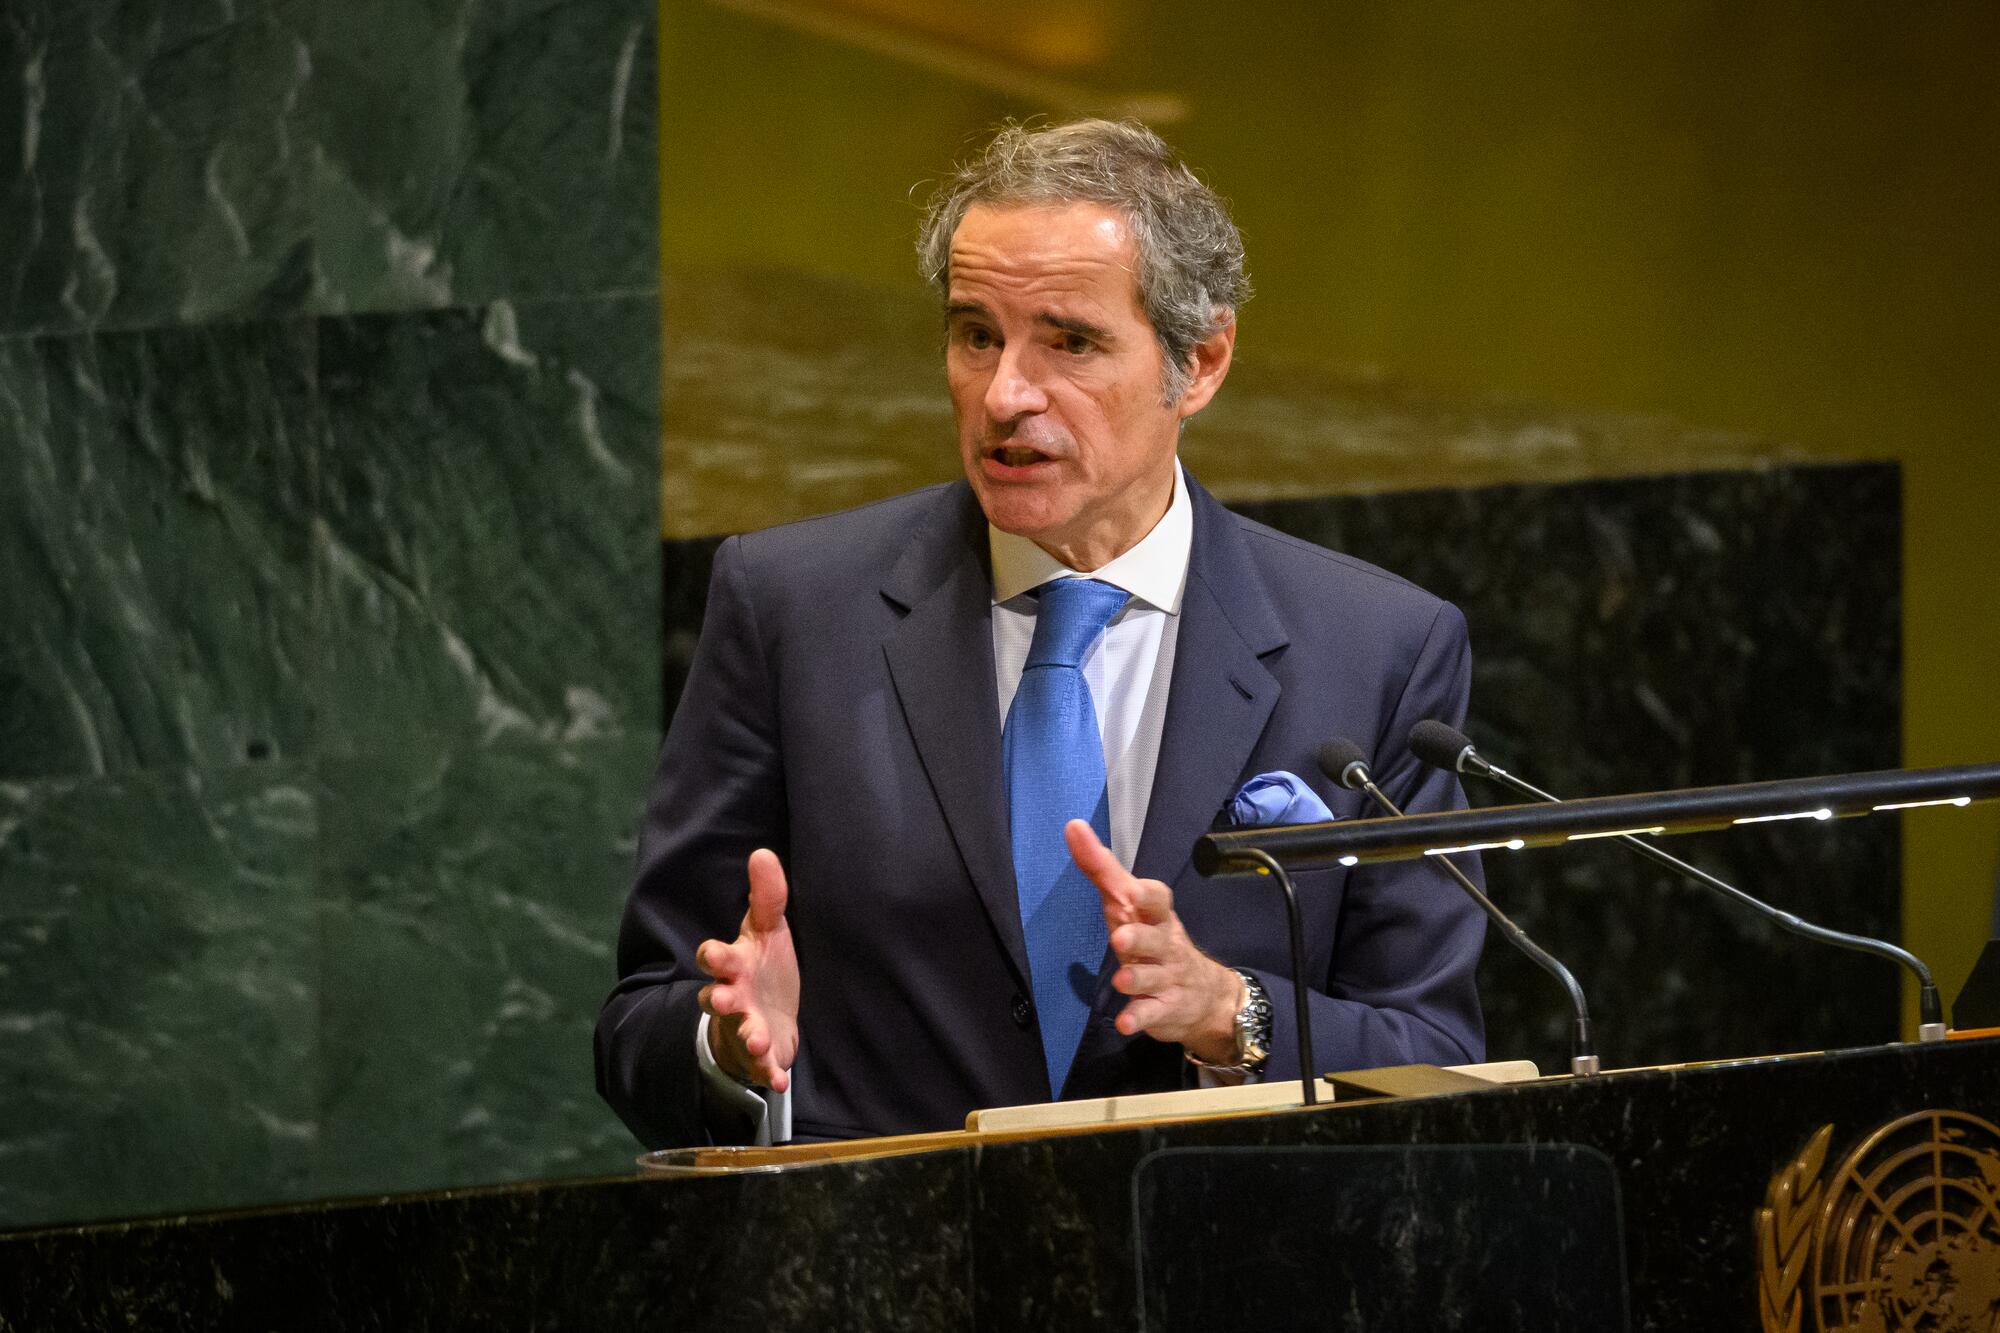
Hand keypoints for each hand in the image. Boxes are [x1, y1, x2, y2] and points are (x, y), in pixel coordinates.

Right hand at [695, 849, 800, 1090]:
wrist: (767, 1014)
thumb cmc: (762, 968)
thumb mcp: (767, 931)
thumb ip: (766, 898)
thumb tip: (763, 853)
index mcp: (733, 965)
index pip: (713, 958)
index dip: (712, 956)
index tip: (713, 955)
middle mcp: (732, 997)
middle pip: (717, 998)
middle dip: (718, 999)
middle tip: (720, 999)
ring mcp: (743, 1027)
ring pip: (738, 1032)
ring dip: (746, 1036)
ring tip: (756, 1038)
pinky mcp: (760, 1054)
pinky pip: (761, 1065)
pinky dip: (767, 1072)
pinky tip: (777, 1078)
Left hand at [1063, 820, 1241, 1065]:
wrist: (1205, 996)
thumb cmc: (1154, 940)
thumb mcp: (1131, 905)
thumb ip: (1102, 869)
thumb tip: (1073, 827)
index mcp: (1157, 916)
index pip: (1158, 900)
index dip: (1147, 895)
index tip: (1131, 890)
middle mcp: (1165, 944)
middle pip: (1156, 938)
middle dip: (1139, 937)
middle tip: (1120, 937)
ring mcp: (1167, 977)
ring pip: (1153, 977)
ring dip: (1137, 977)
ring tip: (1121, 981)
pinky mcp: (1165, 1009)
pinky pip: (1152, 1014)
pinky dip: (1139, 1018)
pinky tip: (1124, 1023)